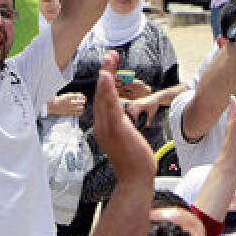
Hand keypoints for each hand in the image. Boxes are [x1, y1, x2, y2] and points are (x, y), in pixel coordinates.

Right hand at [46, 92, 86, 116]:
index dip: (81, 96)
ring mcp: (68, 108)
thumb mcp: (64, 96)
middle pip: (77, 102)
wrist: (52, 106)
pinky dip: (78, 112)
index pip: (76, 96)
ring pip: (77, 107)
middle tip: (85, 100)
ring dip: (81, 106)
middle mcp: (68, 102)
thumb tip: (77, 96)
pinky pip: (75, 113)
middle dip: (82, 101)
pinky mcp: (68, 113)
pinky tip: (81, 112)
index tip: (83, 96)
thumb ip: (70, 96)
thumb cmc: (58, 100)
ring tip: (83, 106)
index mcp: (67, 97)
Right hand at [92, 51, 155, 183]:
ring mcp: (107, 127)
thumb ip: (120, 124)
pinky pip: (110, 106)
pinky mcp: (116, 129)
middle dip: (105, 72)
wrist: (135, 179)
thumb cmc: (132, 160)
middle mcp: (101, 125)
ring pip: (104, 97)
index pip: (102, 99)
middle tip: (109, 55)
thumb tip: (123, 115)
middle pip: (101, 94)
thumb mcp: (125, 138)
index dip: (104, 81)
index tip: (109, 66)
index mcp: (103, 126)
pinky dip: (107, 90)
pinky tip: (106, 77)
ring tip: (108, 59)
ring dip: (106, 75)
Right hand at [126, 93, 160, 124]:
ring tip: (135, 115)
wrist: (156, 98)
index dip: (135, 119)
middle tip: (136, 119)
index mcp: (141, 106)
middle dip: (133, 116)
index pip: (135, 114)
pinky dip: (131, 107)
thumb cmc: (154, 105)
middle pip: (131, 111)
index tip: (137, 122)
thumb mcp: (152, 113)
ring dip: (131, 112)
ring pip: (130, 107)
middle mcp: (137, 103)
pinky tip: (134, 110)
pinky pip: (131, 104)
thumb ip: (149, 119)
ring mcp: (137, 101)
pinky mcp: (137, 100)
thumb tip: (146, 125)